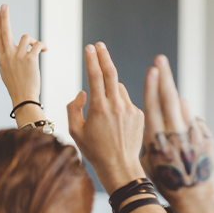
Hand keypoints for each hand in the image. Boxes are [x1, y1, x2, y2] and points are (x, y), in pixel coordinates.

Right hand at [0, 4, 45, 123]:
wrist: (23, 98)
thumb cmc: (18, 87)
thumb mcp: (7, 71)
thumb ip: (9, 59)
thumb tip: (13, 50)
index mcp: (1, 58)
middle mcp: (7, 55)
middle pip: (4, 31)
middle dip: (4, 17)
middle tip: (3, 6)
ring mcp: (18, 56)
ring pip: (27, 37)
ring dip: (34, 41)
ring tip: (38, 49)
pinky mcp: (30, 59)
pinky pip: (37, 45)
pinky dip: (42, 46)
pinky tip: (44, 51)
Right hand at [67, 43, 145, 194]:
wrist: (120, 166)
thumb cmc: (94, 150)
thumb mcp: (75, 130)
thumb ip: (73, 108)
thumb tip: (83, 92)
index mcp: (99, 108)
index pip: (96, 76)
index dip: (92, 60)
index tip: (90, 47)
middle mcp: (117, 106)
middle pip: (112, 73)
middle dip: (104, 57)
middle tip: (99, 46)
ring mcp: (131, 109)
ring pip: (119, 89)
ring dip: (111, 89)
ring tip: (103, 109)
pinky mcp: (140, 115)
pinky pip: (127, 101)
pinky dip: (119, 103)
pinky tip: (115, 121)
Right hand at [140, 55, 213, 212]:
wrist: (193, 196)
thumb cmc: (165, 179)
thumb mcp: (149, 158)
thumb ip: (151, 134)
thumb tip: (158, 110)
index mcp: (156, 142)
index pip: (153, 107)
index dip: (152, 87)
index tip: (151, 69)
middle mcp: (175, 137)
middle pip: (169, 100)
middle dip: (164, 78)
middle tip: (160, 60)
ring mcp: (192, 137)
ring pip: (183, 108)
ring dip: (176, 100)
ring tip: (169, 93)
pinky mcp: (206, 139)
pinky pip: (194, 121)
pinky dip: (186, 119)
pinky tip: (182, 126)